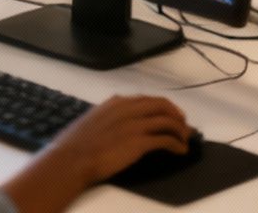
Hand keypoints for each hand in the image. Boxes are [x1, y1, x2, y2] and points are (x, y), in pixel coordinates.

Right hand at [2, 95, 193, 211]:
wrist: (73, 158)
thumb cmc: (77, 144)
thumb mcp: (93, 120)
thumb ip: (108, 117)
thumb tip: (117, 124)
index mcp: (117, 103)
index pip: (147, 99)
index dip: (162, 107)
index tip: (169, 115)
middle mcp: (128, 109)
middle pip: (162, 105)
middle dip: (176, 114)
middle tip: (183, 126)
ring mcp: (135, 124)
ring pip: (167, 120)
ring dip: (180, 130)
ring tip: (185, 140)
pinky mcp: (140, 142)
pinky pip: (166, 139)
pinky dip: (177, 144)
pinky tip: (180, 151)